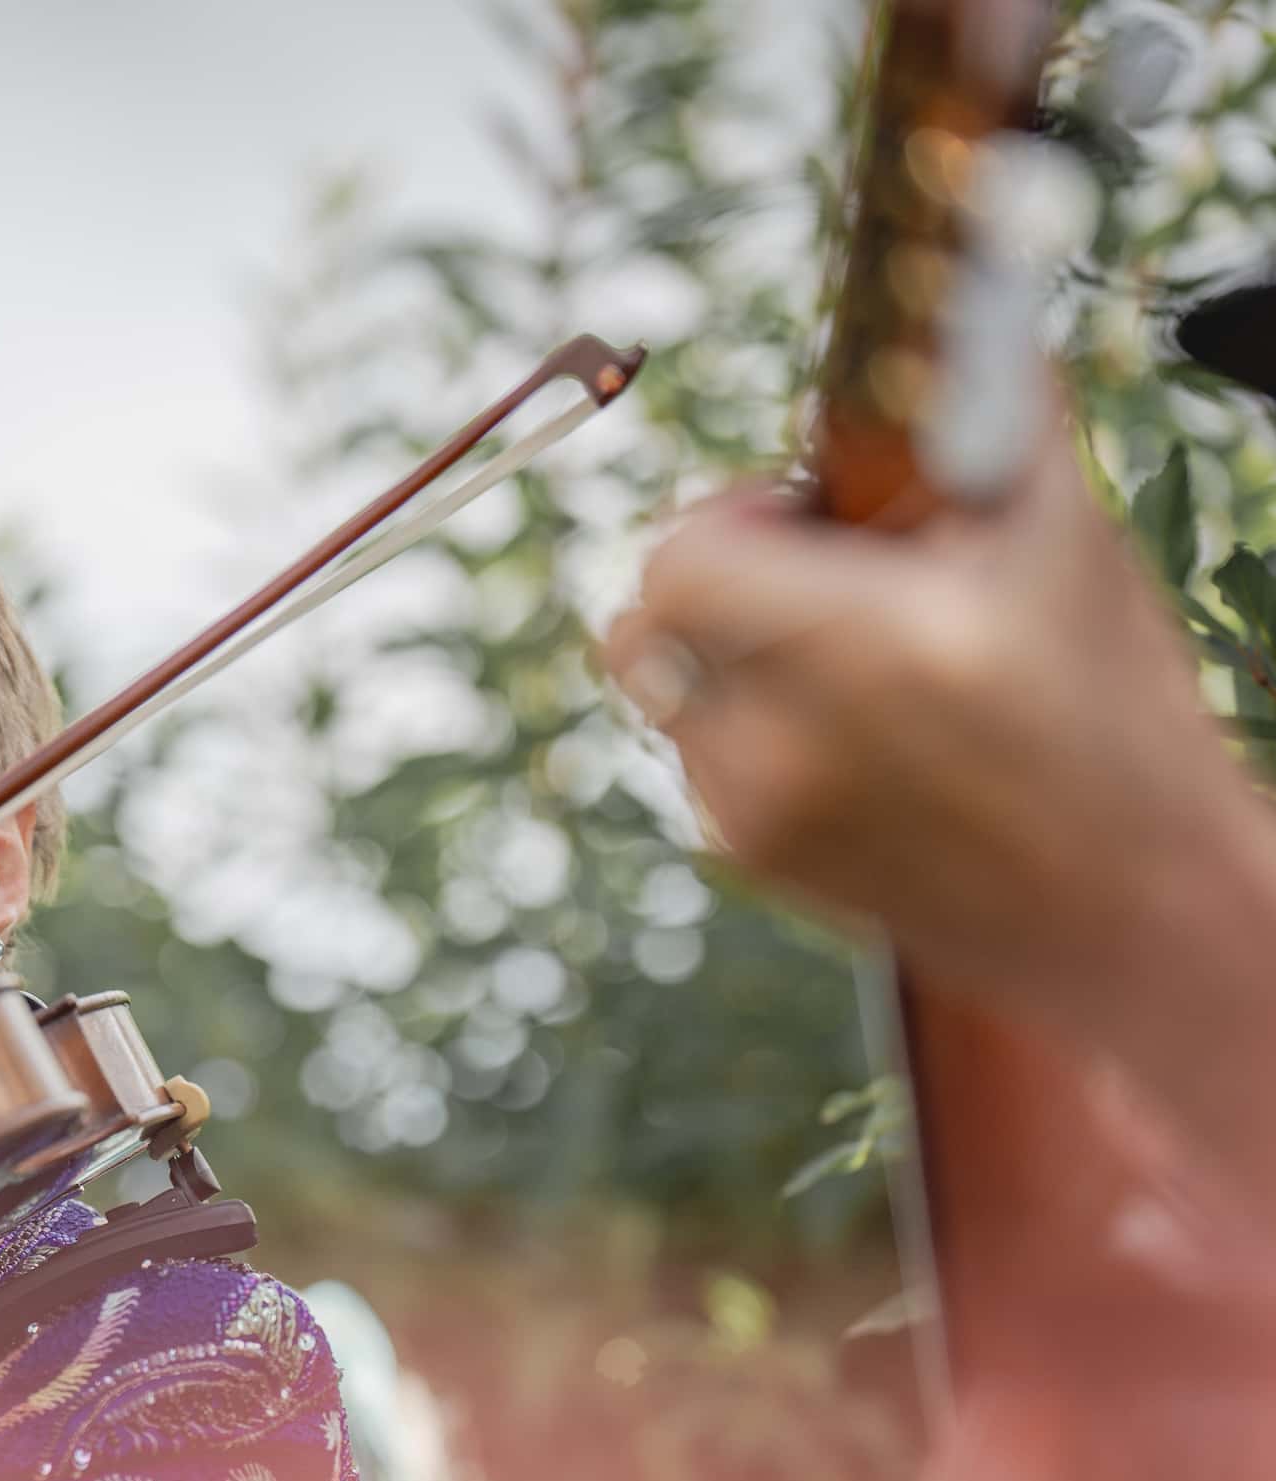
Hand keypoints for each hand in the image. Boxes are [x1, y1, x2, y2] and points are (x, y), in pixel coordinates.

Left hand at [601, 408, 1242, 1037]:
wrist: (1139, 911)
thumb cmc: (1115, 708)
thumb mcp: (1067, 547)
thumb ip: (990, 409)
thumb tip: (962, 269)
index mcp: (877, 648)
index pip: (680, 562)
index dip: (726, 520)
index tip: (799, 515)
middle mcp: (795, 742)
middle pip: (640, 627)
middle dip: (706, 580)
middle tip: (803, 574)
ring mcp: (760, 815)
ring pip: (662, 692)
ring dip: (723, 653)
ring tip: (843, 654)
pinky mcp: (754, 863)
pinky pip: (693, 756)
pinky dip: (744, 723)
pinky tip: (857, 731)